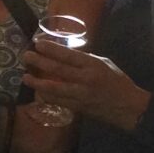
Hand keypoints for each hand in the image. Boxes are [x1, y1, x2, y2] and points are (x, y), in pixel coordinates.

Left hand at [23, 40, 149, 131]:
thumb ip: (85, 60)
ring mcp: (80, 95)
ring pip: (54, 89)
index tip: (38, 44)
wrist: (127, 107)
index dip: (52, 49)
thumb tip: (66, 55)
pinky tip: (37, 92)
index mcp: (92, 66)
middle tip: (26, 56)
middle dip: (39, 62)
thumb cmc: (117, 82)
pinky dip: (46, 96)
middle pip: (57, 70)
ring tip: (25, 77)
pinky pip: (58, 101)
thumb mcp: (104, 64)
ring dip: (38, 83)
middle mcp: (85, 80)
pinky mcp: (77, 108)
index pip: (68, 55)